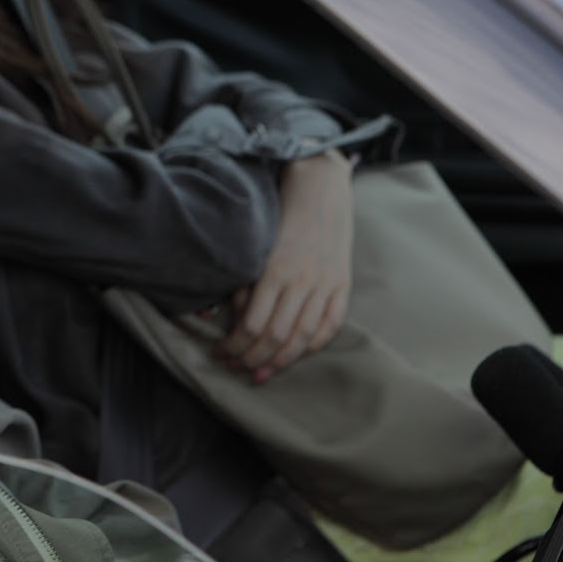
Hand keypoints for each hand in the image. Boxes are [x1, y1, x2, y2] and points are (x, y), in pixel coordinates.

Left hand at [217, 150, 352, 381]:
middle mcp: (303, 280)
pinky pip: (330, 325)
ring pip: (303, 336)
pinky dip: (312, 345)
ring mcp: (326, 283)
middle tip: (236, 370)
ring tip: (261, 373)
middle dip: (252, 359)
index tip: (220, 354)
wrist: (320, 188)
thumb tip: (233, 321)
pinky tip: (295, 355)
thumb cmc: (279, 215)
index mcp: (275, 269)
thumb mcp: (256, 247)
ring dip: (280, 361)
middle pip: (276, 336)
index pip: (253, 324)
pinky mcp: (342, 284)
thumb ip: (245, 283)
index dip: (235, 346)